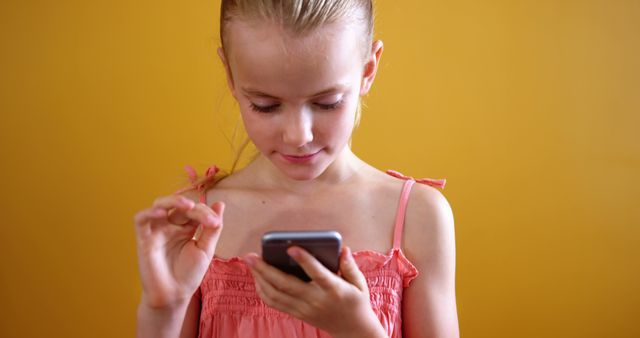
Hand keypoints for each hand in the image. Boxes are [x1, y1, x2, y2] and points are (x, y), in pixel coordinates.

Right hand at [134, 194, 224, 308]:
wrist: (174, 295)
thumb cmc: (189, 274)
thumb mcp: (206, 249)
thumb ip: (212, 228)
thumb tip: (220, 204)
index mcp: (186, 227)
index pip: (195, 211)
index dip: (205, 213)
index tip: (215, 224)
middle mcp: (171, 226)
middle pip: (179, 205)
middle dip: (193, 208)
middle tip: (204, 216)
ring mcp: (157, 231)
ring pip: (159, 204)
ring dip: (173, 201)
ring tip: (188, 206)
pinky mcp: (144, 239)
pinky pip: (141, 220)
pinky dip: (149, 212)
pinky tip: (162, 213)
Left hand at [245, 246, 386, 337]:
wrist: (353, 330)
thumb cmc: (356, 302)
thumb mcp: (360, 283)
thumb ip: (349, 265)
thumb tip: (343, 248)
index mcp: (334, 289)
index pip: (317, 274)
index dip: (304, 260)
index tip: (292, 248)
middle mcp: (316, 300)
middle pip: (286, 285)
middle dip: (265, 269)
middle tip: (251, 256)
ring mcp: (305, 309)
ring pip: (276, 295)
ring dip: (260, 279)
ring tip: (251, 264)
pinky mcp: (298, 314)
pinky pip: (276, 304)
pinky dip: (263, 291)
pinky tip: (258, 279)